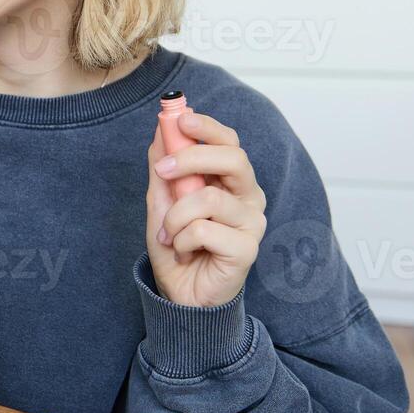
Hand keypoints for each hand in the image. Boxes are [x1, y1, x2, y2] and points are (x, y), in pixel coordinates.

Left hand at [145, 110, 266, 307]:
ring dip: (176, 215)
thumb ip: (164, 167)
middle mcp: (249, 197)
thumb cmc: (177, 246)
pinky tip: (183, 252)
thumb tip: (161, 130)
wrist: (181, 293)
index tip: (180, 119)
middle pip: (233, 158)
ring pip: (209, 198)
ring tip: (169, 234)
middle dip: (192, 158)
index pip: (229, 142)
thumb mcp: (161, 201)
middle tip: (162, 169)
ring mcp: (252, 223)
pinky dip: (180, 240)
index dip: (207, 127)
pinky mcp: (248, 249)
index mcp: (231, 180)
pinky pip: (203, 230)